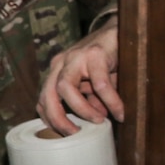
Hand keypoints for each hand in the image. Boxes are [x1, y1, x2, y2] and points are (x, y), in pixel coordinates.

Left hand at [38, 19, 121, 134]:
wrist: (121, 30)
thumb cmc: (106, 60)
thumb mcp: (93, 84)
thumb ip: (90, 99)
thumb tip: (95, 119)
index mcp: (56, 71)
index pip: (43, 98)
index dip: (49, 119)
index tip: (62, 134)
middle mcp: (61, 63)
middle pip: (47, 95)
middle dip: (57, 118)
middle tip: (73, 134)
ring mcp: (75, 57)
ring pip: (66, 88)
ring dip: (82, 110)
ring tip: (99, 121)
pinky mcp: (95, 53)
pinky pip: (100, 84)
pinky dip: (110, 102)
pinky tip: (119, 112)